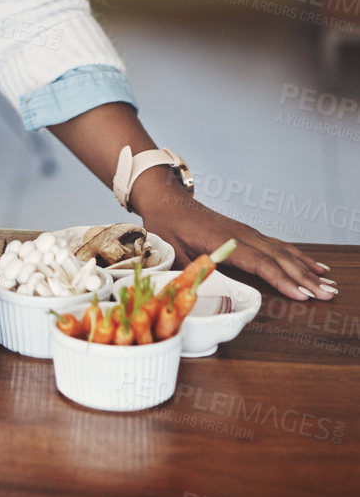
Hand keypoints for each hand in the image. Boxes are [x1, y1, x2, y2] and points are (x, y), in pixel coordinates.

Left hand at [139, 181, 337, 300]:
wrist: (167, 201)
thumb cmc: (167, 226)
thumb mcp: (171, 250)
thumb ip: (189, 269)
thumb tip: (204, 290)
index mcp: (223, 240)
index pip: (258, 263)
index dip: (281, 279)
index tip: (301, 294)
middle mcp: (241, 234)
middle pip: (278, 258)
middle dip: (304, 278)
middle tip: (327, 295)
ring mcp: (247, 232)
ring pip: (283, 252)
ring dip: (307, 268)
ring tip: (328, 284)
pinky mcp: (249, 234)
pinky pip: (278, 246)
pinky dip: (298, 257)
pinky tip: (314, 266)